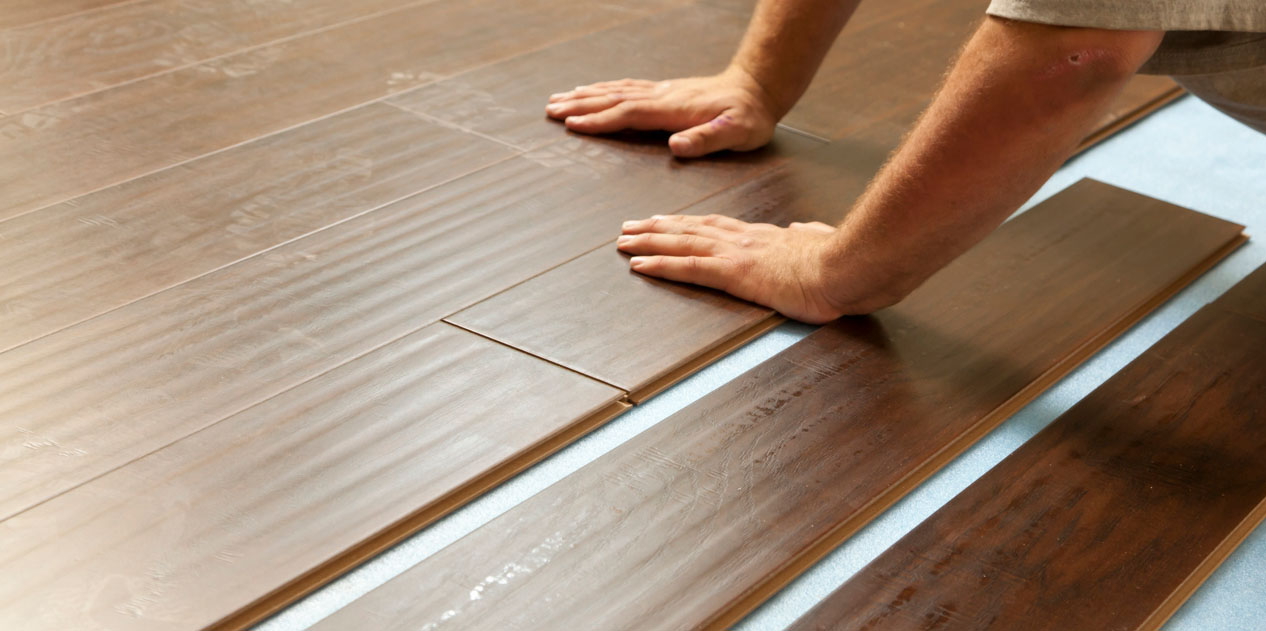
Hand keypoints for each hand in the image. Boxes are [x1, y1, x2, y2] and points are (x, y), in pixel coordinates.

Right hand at [545, 67, 778, 157]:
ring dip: (587, 95)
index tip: (571, 124)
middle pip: (613, 99)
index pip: (628, 114)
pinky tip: (594, 91)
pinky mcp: (666, 91)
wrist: (759, 88)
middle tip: (550, 109)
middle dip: (580, 105)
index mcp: (673, 110)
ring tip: (560, 98)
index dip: (600, 120)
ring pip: (616, 91)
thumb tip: (676, 146)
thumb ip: (706, 139)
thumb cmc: (749, 116)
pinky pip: (627, 88)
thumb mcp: (736, 133)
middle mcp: (662, 97)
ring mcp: (662, 92)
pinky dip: (605, 90)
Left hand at [617, 214, 861, 323]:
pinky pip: (688, 268)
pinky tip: (639, 265)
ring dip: (648, 241)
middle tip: (629, 227)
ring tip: (623, 241)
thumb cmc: (841, 261)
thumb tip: (803, 228)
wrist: (848, 266)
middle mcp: (743, 240)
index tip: (666, 220)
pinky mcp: (735, 274)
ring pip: (681, 243)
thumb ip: (808, 234)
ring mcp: (737, 254)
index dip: (687, 222)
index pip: (715, 226)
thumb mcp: (822, 241)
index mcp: (763, 236)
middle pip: (690, 229)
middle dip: (657, 228)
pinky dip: (660, 265)